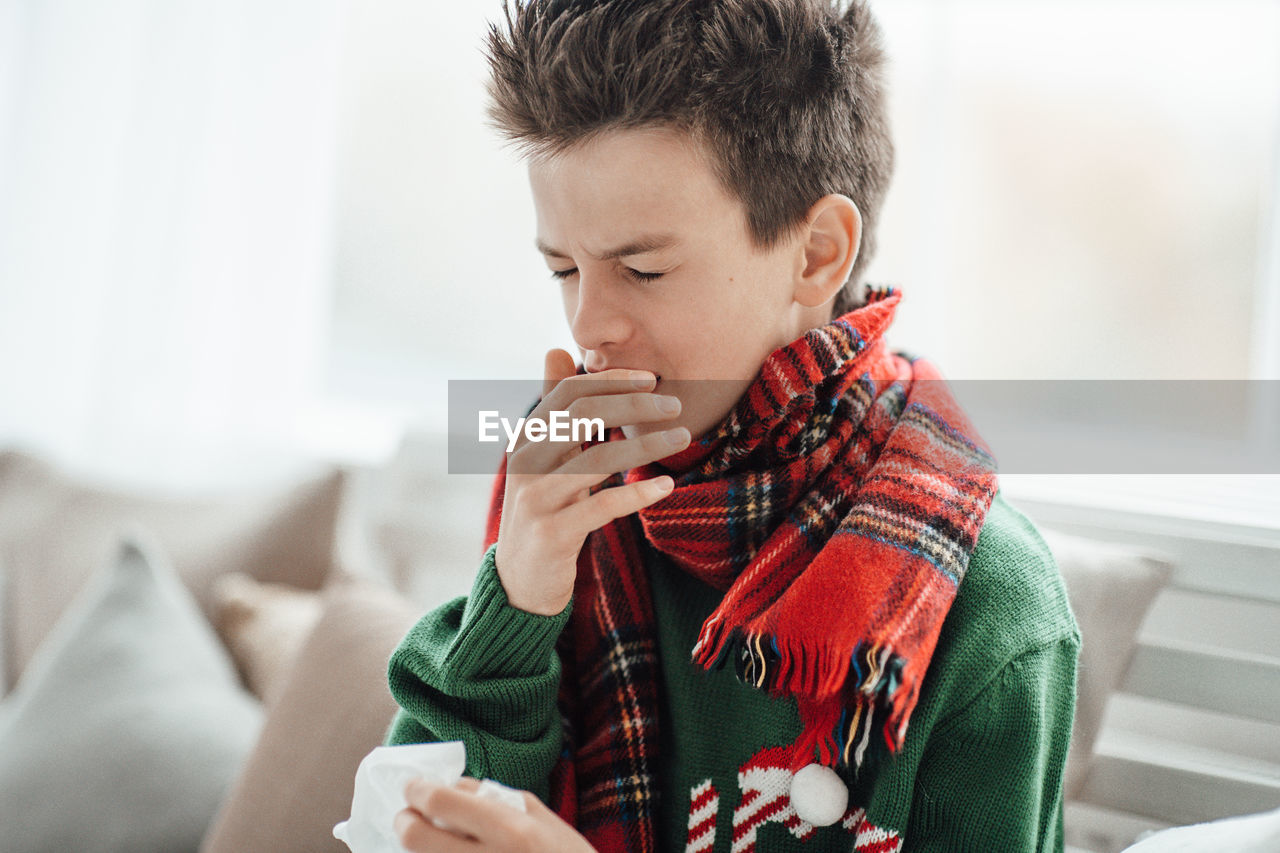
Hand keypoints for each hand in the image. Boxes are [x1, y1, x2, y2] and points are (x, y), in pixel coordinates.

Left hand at [395, 777, 594, 851]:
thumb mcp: (543, 818)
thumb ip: (498, 798)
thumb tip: (455, 786)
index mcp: (510, 830)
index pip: (440, 801)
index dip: (416, 790)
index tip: (412, 787)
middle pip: (416, 837)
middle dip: (404, 821)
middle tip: (407, 815)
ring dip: (421, 849)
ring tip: (435, 839)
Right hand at [493, 348, 688, 614]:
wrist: (519, 577)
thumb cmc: (543, 506)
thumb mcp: (544, 454)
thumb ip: (555, 408)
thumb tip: (556, 349)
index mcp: (526, 436)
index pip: (570, 392)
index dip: (612, 380)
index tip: (652, 379)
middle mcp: (525, 461)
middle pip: (584, 416)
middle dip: (634, 406)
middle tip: (676, 406)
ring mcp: (536, 497)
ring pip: (598, 459)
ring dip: (646, 445)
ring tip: (682, 437)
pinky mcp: (553, 532)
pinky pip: (602, 505)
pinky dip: (638, 493)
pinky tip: (667, 486)